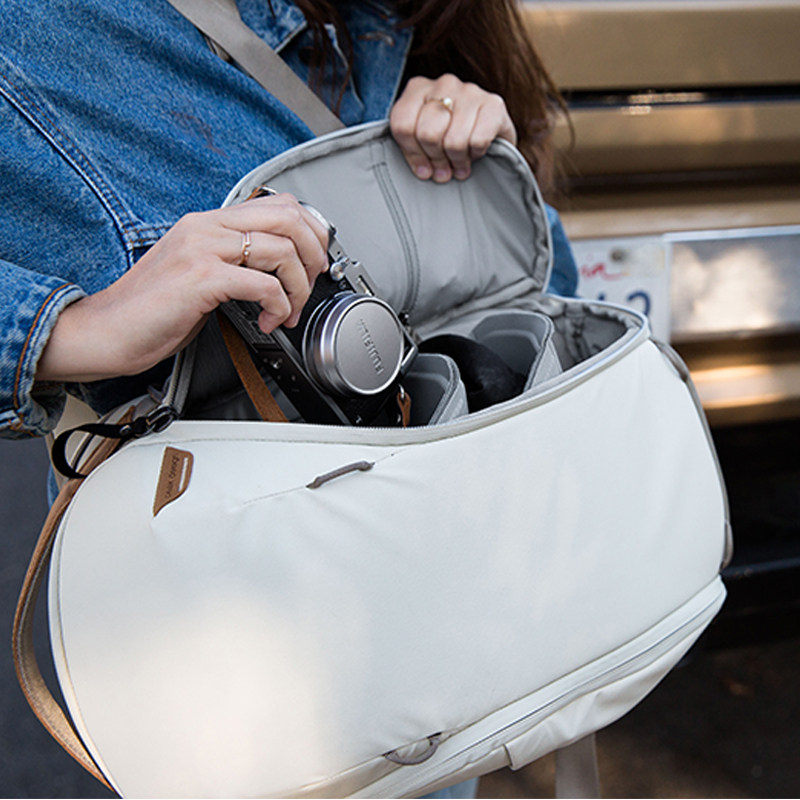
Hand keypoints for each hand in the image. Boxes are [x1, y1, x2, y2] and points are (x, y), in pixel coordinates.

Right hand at [36, 194, 328, 382]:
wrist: (106, 331)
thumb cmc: (150, 310)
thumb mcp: (199, 273)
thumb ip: (232, 262)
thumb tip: (276, 270)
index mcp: (208, 223)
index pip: (278, 203)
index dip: (310, 230)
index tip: (316, 260)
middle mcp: (207, 227)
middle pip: (289, 216)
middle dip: (314, 253)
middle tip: (311, 283)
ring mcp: (203, 248)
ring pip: (282, 249)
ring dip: (299, 287)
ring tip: (288, 312)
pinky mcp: (201, 277)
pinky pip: (264, 284)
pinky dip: (279, 307)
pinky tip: (269, 322)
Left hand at [389, 74, 516, 182]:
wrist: (491, 131)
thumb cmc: (450, 135)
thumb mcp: (423, 139)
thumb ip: (414, 149)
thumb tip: (424, 171)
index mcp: (418, 89)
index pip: (402, 124)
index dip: (412, 153)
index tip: (422, 166)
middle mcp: (444, 84)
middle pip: (428, 134)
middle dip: (436, 159)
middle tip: (443, 169)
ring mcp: (470, 90)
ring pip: (453, 141)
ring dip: (457, 161)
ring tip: (459, 164)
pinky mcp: (494, 104)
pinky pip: (478, 141)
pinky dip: (476, 154)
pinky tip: (475, 151)